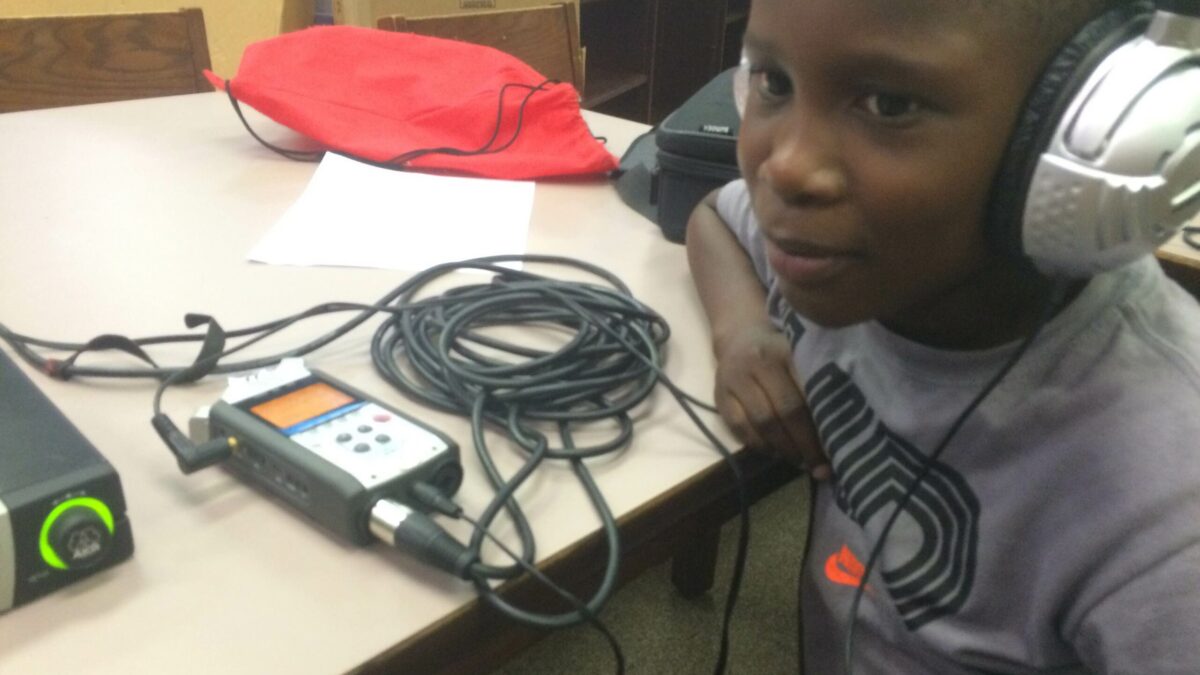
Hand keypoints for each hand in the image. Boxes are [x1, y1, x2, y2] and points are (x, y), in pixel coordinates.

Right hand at [713, 324, 829, 478]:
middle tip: (819, 467)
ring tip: (800, 462)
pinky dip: (759, 445)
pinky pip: (739, 427)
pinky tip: (775, 452)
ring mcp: (735, 378)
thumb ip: (816, 385)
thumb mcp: (801, 358)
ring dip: (782, 448)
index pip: (808, 393)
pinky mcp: (720, 394)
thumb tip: (839, 432)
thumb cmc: (781, 353)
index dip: (822, 425)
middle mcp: (759, 361)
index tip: (836, 450)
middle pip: (785, 411)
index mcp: (787, 351)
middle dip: (804, 444)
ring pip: (761, 422)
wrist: (740, 339)